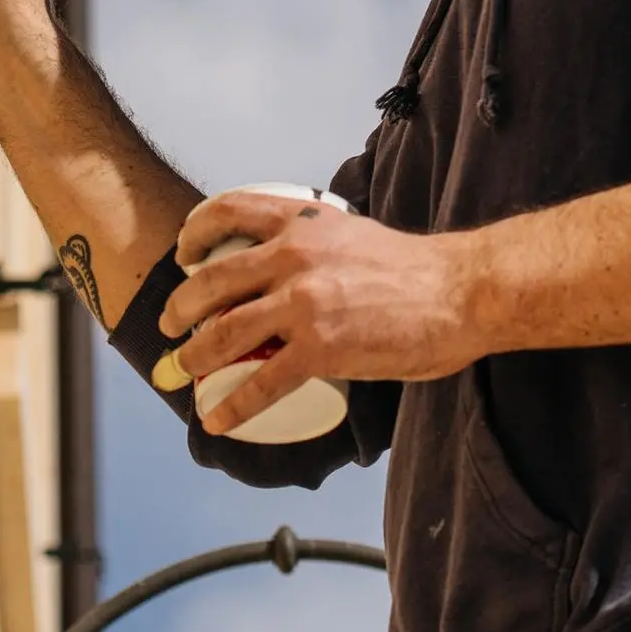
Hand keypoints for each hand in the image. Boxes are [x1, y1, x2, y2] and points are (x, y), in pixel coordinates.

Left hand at [158, 189, 488, 433]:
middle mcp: (294, 256)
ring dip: (194, 356)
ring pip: (224, 332)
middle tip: (170, 327)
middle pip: (211, 281)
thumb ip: (315, 247)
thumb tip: (288, 272)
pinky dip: (232, 406)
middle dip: (180, 308)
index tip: (183, 254)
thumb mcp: (352, 235)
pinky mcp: (320, 349)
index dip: (195, 234)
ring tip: (183, 370)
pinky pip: (261, 382)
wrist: (460, 292)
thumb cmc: (416, 270)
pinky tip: (218, 419)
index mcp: (303, 221)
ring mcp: (303, 303)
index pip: (228, 211)